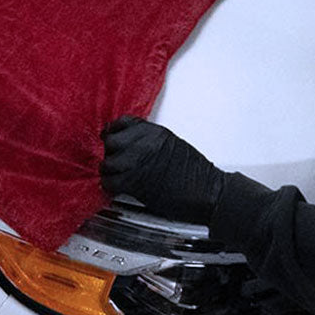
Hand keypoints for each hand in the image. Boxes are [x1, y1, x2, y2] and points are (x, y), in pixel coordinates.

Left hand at [100, 116, 226, 223]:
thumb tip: (131, 143)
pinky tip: (116, 188)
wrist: (207, 192)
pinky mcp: (136, 183)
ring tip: (115, 176)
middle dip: (110, 152)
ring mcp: (138, 162)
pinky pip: (111, 182)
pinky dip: (110, 186)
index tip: (108, 136)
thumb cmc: (195, 172)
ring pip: (107, 163)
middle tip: (114, 160)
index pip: (122, 122)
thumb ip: (150, 139)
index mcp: (154, 132)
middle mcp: (143, 144)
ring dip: (109, 172)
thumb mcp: (173, 144)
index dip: (112, 131)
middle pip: (110, 141)